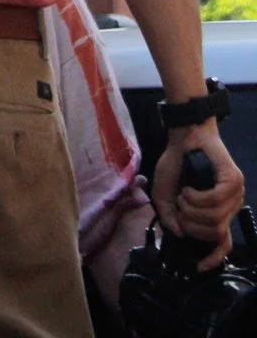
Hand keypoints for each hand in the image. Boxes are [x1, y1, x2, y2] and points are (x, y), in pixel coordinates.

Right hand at [152, 124, 244, 268]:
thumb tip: (180, 234)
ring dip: (191, 210)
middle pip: (215, 233)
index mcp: (218, 212)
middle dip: (191, 225)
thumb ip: (170, 216)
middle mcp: (230, 206)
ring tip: (183, 196)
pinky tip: (188, 189)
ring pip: (215, 219)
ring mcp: (235, 194)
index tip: (199, 267)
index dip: (213, 258)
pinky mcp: (233, 180)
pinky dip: (197, 198)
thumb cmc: (176, 162)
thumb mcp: (165, 194)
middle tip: (180, 208)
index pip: (224, 244)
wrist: (184, 134)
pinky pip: (215, 201)